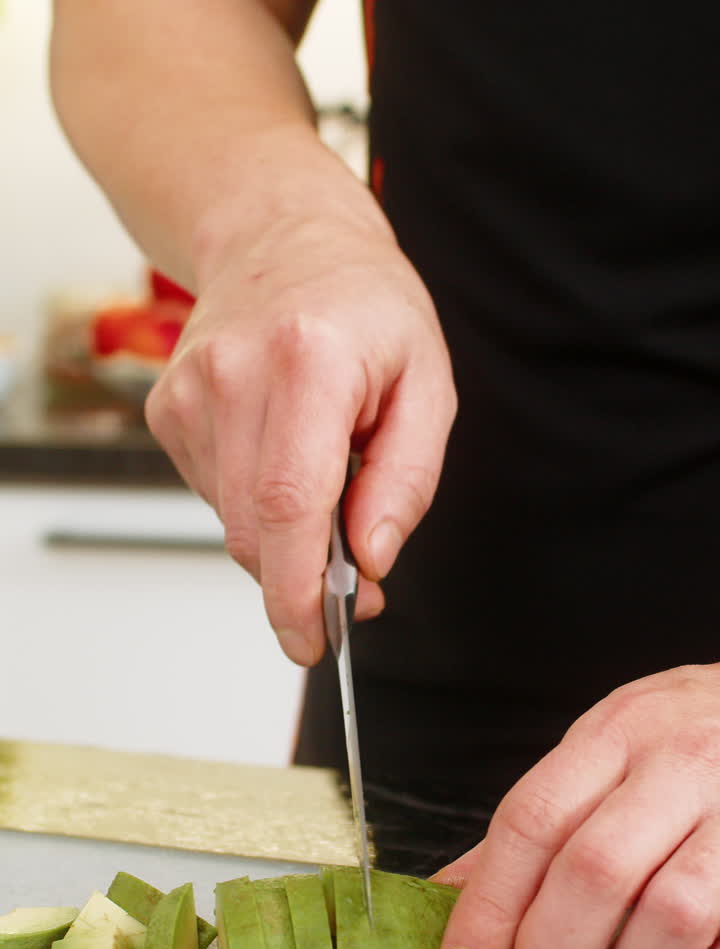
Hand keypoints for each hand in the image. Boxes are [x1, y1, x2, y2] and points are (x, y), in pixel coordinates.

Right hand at [145, 185, 455, 665]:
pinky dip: (255, 503)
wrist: (282, 238)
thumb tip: (372, 559)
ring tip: (322, 478)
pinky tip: (280, 455)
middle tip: (346, 585)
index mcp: (308, 362)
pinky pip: (215, 496)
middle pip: (253, 528)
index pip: (288, 504)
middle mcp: (235, 375)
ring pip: (233, 522)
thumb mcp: (427, 383)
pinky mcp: (168, 409)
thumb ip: (406, 479)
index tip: (313, 639)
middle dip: (299, 581)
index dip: (296, 589)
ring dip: (282, 536)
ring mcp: (190, 392)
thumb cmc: (366, 307)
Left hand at [434, 663, 719, 948]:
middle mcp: (678, 763)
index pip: (531, 822)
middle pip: (594, 871)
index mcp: (614, 734)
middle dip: (553, 947)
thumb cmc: (683, 735)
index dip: (488, 907)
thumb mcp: (603, 747)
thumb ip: (535, 822)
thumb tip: (449, 895)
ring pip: (673, 914)